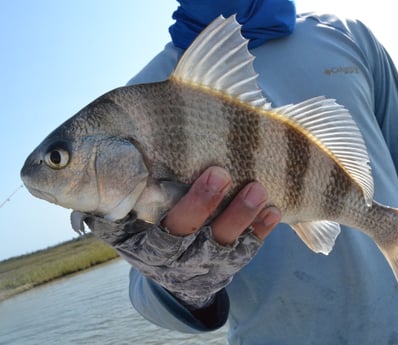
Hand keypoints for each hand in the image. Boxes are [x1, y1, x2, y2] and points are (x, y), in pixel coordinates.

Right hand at [85, 166, 280, 308]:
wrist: (179, 273)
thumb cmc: (154, 216)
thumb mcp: (131, 203)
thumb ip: (125, 174)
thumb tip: (114, 128)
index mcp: (127, 234)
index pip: (118, 222)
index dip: (129, 203)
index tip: (144, 173)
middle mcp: (158, 254)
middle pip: (176, 230)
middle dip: (198, 203)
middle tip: (218, 172)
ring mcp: (192, 264)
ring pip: (216, 242)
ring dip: (238, 215)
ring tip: (256, 188)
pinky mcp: (222, 269)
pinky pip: (243, 252)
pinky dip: (259, 230)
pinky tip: (272, 209)